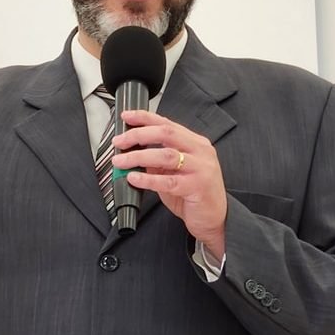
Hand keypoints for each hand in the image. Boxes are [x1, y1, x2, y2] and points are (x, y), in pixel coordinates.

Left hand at [112, 109, 226, 259]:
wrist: (215, 218)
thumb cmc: (194, 193)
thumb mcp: (175, 170)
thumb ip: (158, 160)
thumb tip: (131, 152)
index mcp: (195, 143)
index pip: (167, 124)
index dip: (145, 118)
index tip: (127, 116)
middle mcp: (200, 151)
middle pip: (166, 134)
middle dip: (138, 135)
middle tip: (119, 141)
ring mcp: (201, 168)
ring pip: (166, 155)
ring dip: (139, 157)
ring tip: (121, 161)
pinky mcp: (198, 187)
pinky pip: (169, 181)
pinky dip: (148, 179)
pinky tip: (134, 178)